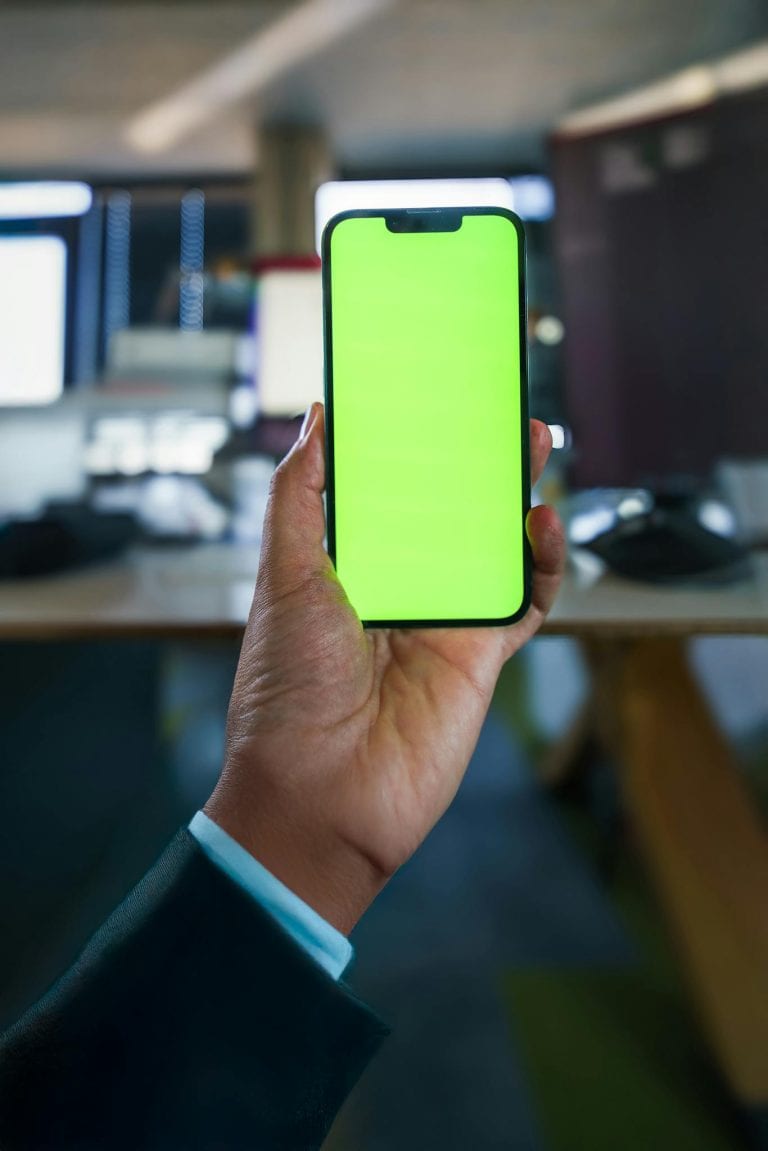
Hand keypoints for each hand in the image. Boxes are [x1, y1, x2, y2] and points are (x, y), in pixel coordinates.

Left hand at [206, 403, 564, 932]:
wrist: (320, 798)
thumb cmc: (286, 691)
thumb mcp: (283, 578)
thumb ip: (299, 497)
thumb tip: (316, 419)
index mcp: (344, 566)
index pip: (384, 490)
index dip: (408, 445)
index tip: (427, 395)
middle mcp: (397, 587)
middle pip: (447, 509)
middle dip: (473, 459)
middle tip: (497, 408)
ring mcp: (442, 620)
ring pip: (492, 545)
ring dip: (516, 495)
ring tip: (532, 442)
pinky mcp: (481, 656)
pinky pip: (525, 601)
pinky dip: (543, 564)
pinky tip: (541, 524)